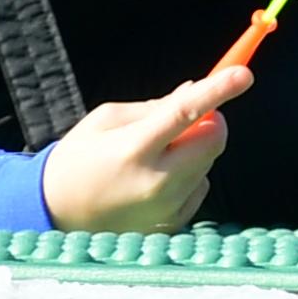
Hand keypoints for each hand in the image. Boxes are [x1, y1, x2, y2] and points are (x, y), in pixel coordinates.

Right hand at [44, 64, 251, 231]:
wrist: (55, 213)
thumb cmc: (79, 157)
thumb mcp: (106, 119)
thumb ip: (154, 106)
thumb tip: (196, 92)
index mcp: (134, 149)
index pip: (185, 113)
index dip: (217, 91)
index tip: (242, 74)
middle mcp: (156, 181)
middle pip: (213, 141)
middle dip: (210, 122)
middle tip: (189, 118)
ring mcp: (166, 208)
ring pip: (208, 163)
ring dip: (195, 150)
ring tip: (156, 156)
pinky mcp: (172, 224)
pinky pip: (200, 188)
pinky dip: (189, 176)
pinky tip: (156, 180)